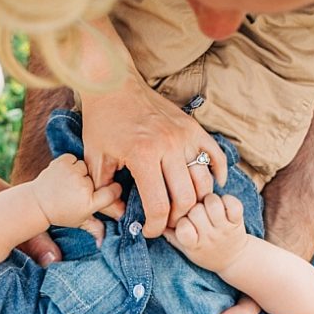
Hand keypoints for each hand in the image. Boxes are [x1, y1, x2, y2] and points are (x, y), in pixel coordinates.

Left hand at [34, 151, 122, 236]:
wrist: (37, 203)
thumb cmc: (61, 213)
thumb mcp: (80, 222)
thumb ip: (96, 228)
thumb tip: (104, 242)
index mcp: (89, 203)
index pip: (111, 192)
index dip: (115, 190)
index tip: (113, 189)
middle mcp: (82, 187)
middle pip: (97, 178)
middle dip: (90, 183)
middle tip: (78, 191)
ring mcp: (72, 173)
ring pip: (85, 167)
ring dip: (80, 172)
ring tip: (70, 182)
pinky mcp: (62, 162)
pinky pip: (74, 159)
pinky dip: (70, 164)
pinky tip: (64, 174)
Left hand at [80, 78, 226, 238]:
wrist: (113, 82)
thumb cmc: (102, 120)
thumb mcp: (95, 157)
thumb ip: (104, 190)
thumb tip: (119, 216)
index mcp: (143, 155)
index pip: (158, 206)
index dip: (155, 227)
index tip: (149, 230)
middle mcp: (168, 145)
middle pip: (185, 198)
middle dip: (177, 219)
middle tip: (167, 222)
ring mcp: (184, 135)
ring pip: (203, 181)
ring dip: (196, 201)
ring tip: (183, 207)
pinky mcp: (193, 127)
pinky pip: (216, 156)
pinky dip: (218, 174)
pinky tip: (211, 186)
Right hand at [167, 189, 248, 275]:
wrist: (233, 260)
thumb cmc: (202, 249)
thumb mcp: (183, 246)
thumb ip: (167, 232)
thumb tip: (147, 216)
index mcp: (193, 244)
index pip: (182, 228)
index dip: (178, 220)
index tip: (178, 220)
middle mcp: (209, 237)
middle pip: (195, 211)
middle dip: (192, 205)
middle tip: (192, 209)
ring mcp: (224, 230)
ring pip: (212, 203)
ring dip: (208, 199)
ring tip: (206, 204)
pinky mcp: (237, 222)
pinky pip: (233, 204)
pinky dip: (228, 200)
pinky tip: (223, 204)